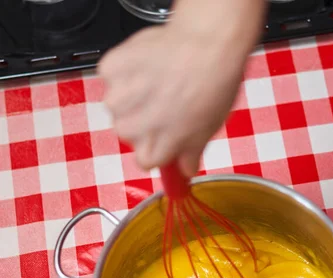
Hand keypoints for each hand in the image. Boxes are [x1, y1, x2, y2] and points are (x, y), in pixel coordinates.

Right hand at [98, 0, 265, 175]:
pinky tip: (147, 64)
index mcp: (161, 145)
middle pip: (126, 133)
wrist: (207, 44)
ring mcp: (120, 97)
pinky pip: (110, 75)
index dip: (155, 148)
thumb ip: (192, 152)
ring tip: (156, 80)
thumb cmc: (214, 83)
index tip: (163, 138)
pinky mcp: (112, 69)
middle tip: (163, 102)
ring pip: (114, 105)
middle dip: (141, 120)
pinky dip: (124, 69)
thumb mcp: (210, 127)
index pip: (144, 161)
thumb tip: (186, 170)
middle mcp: (136, 126)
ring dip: (131, 95)